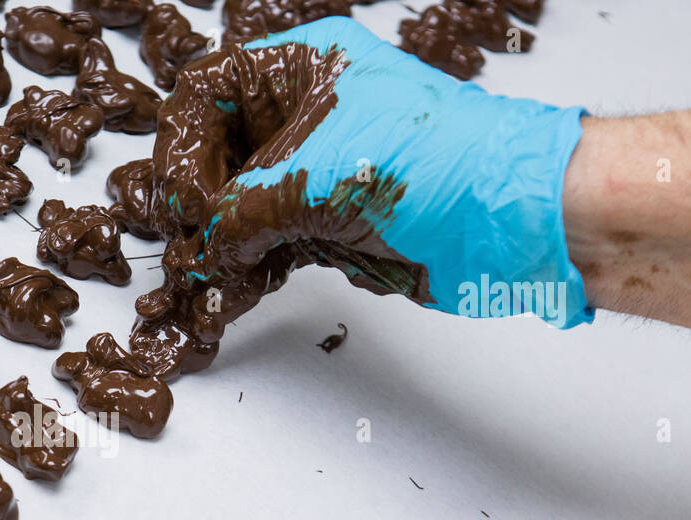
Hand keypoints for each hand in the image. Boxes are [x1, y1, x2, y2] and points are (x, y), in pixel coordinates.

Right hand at [152, 17, 592, 328]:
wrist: (507, 219)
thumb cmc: (431, 164)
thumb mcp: (310, 177)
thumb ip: (238, 211)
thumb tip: (205, 246)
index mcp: (304, 67)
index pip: (210, 89)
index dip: (184, 142)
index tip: (182, 197)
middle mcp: (308, 111)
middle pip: (217, 147)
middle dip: (197, 196)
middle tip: (192, 239)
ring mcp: (320, 167)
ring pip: (239, 198)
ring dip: (218, 237)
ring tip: (210, 269)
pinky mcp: (333, 219)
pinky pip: (269, 237)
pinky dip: (250, 262)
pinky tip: (241, 281)